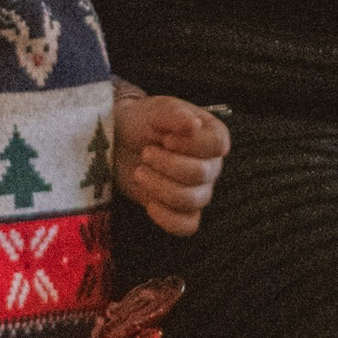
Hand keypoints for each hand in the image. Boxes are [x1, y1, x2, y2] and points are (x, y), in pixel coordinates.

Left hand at [114, 93, 229, 235]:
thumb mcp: (155, 111)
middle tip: (145, 153)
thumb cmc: (143, 122)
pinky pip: (187, 225)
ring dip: (161, 187)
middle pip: (201, 174)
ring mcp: (199, 190)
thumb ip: (174, 115)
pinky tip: (150, 205)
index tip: (165, 139)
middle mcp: (211, 165)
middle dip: (167, 165)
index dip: (191, 145)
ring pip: (192, 200)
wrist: (119, 142)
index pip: (217, 145)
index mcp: (211, 135)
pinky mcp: (181, 210)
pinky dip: (168, 219)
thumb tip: (194, 124)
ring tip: (139, 172)